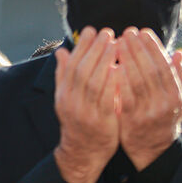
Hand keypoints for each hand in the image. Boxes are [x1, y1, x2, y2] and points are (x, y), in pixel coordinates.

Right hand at [53, 27, 119, 182]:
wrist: (83, 152)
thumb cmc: (79, 121)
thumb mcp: (67, 97)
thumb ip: (65, 75)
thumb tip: (61, 51)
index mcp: (63, 94)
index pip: (70, 65)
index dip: (81, 47)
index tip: (92, 30)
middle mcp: (70, 102)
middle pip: (81, 70)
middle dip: (94, 49)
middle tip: (107, 32)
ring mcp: (84, 112)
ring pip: (93, 82)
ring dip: (104, 61)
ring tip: (116, 44)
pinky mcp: (100, 121)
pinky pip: (106, 99)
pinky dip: (112, 83)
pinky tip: (120, 69)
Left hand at [116, 28, 181, 170]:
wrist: (152, 149)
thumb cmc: (162, 118)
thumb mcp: (174, 99)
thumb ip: (177, 77)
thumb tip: (179, 53)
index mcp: (176, 95)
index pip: (165, 66)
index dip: (154, 48)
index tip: (143, 32)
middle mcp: (164, 103)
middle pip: (150, 71)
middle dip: (138, 49)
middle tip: (127, 32)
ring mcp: (148, 112)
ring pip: (137, 82)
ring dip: (126, 60)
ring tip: (116, 43)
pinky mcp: (131, 120)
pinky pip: (123, 97)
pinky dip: (118, 81)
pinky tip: (110, 66)